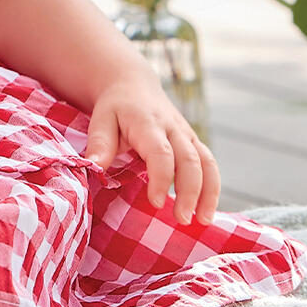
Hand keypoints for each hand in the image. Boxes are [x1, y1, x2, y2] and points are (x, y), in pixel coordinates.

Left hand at [83, 81, 220, 225]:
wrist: (132, 85)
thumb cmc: (114, 107)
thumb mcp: (100, 120)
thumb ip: (100, 143)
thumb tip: (94, 167)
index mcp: (148, 122)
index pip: (161, 152)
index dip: (161, 178)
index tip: (156, 203)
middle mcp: (173, 128)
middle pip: (190, 160)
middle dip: (190, 191)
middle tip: (181, 219)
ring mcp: (186, 134)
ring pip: (206, 162)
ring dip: (208, 192)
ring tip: (203, 221)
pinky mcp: (193, 141)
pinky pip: (210, 163)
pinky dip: (212, 187)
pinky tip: (207, 209)